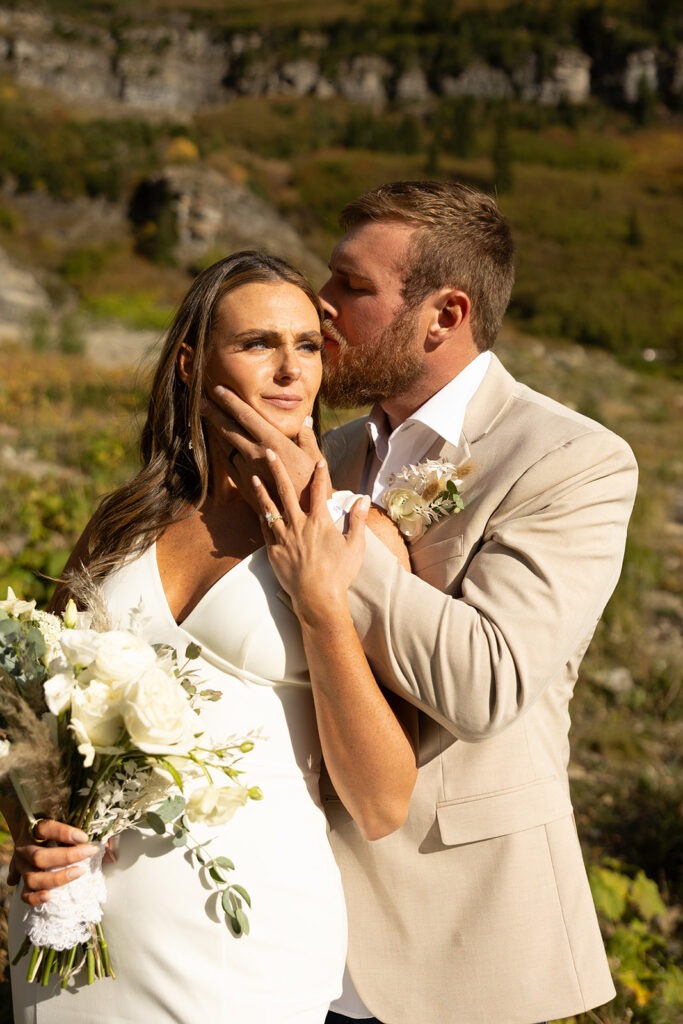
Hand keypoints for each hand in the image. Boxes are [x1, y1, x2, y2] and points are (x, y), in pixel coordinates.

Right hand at [8, 818, 98, 906]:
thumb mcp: (66, 828)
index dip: (63, 833)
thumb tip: (111, 851)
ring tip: (79, 872)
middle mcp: (24, 849)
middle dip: (67, 856)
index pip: (45, 828)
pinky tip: (49, 896)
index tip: (84, 837)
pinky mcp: (23, 883)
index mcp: (34, 830)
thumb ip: (85, 836)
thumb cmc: (57, 833)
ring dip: (57, 878)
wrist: (34, 840)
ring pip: (33, 878)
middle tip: (89, 852)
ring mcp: (22, 868)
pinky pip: (25, 895)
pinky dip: (35, 898)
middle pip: (39, 857)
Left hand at [202, 386, 326, 509]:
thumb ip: (306, 437)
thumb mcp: (314, 457)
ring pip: (224, 445)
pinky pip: (227, 463)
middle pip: (228, 428)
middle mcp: (255, 454)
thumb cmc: (313, 486)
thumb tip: (305, 421)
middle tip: (201, 399)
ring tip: (205, 417)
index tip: (217, 389)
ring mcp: (246, 470)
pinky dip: (220, 450)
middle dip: (213, 411)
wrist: (303, 516)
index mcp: (273, 442)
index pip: (246, 415)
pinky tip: (217, 444)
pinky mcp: (243, 485)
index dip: (230, 400)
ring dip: (214, 430)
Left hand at [252, 448, 369, 624]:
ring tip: (254, 477)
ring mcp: (283, 538)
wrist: (318, 598)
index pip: (320, 490)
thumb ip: (357, 520)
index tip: (319, 460)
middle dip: (278, 470)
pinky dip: (262, 518)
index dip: (320, 474)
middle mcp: (299, 525)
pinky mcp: (273, 552)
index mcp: (319, 522)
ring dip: (262, 491)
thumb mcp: (354, 546)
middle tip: (269, 452)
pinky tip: (259, 510)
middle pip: (286, 491)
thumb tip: (363, 499)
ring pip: (270, 509)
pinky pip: (265, 530)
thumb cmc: (339, 573)